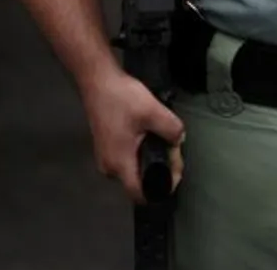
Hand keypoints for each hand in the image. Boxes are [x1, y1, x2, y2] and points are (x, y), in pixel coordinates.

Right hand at [81, 67, 186, 204]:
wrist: (97, 80)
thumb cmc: (121, 98)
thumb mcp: (152, 111)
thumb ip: (172, 130)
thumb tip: (179, 141)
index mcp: (119, 164)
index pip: (140, 194)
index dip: (161, 189)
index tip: (175, 175)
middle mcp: (109, 167)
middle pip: (139, 182)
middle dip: (160, 171)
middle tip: (175, 153)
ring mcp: (105, 158)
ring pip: (133, 170)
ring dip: (151, 160)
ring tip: (166, 144)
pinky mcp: (105, 148)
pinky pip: (126, 160)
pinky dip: (140, 153)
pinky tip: (149, 138)